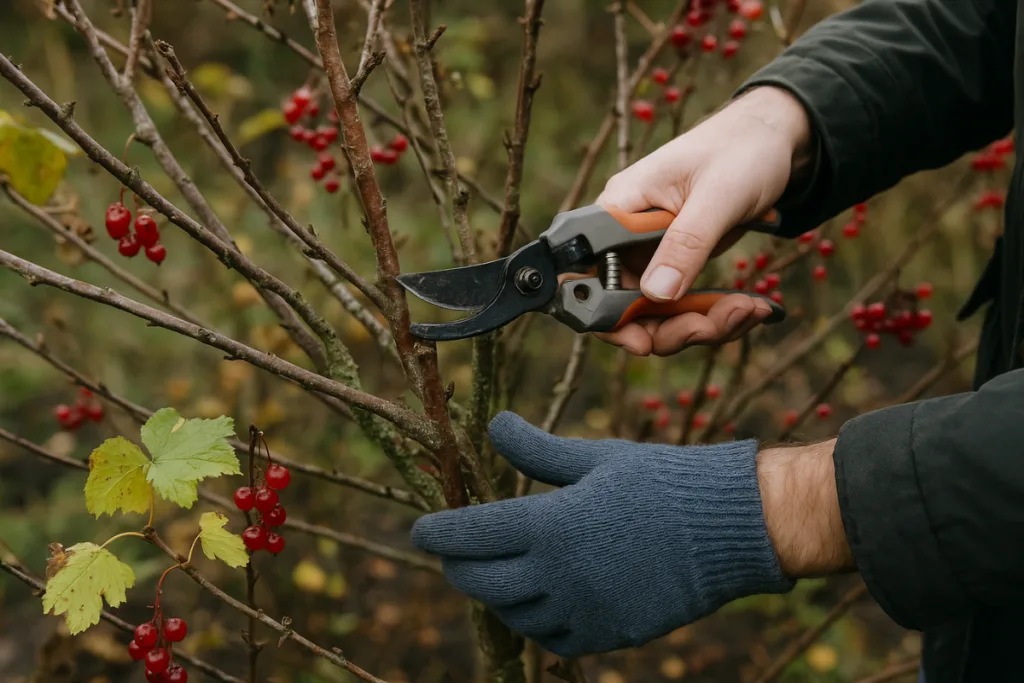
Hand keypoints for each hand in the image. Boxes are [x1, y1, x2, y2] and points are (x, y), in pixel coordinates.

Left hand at [411, 412, 793, 656]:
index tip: (421, 529)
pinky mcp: (607, 634)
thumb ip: (537, 449)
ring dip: (496, 593)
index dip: (437, 533)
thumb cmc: (660, 481)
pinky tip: (538, 599)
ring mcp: (582, 611)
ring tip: (497, 571)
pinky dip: (535, 620)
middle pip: (480, 583)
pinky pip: (551, 638)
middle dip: (457, 565)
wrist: (727, 528)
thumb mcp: (594, 457)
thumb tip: (494, 424)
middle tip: (454, 552)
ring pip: (513, 614)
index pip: (470, 536)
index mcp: (549, 526)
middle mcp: (557, 576)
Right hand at [593, 85, 812, 355]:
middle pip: (623, 306)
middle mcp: (626, 236)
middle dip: (669, 327)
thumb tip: (655, 295)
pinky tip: (751, 307)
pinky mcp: (678, 264)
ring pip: (658, 313)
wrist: (775, 139)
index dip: (605, 316)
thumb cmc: (744, 151)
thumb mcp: (718, 196)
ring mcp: (652, 253)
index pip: (587, 273)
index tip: (642, 342)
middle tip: (712, 327)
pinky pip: (684, 306)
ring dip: (701, 325)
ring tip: (747, 311)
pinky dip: (716, 315)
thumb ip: (685, 244)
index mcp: (621, 208)